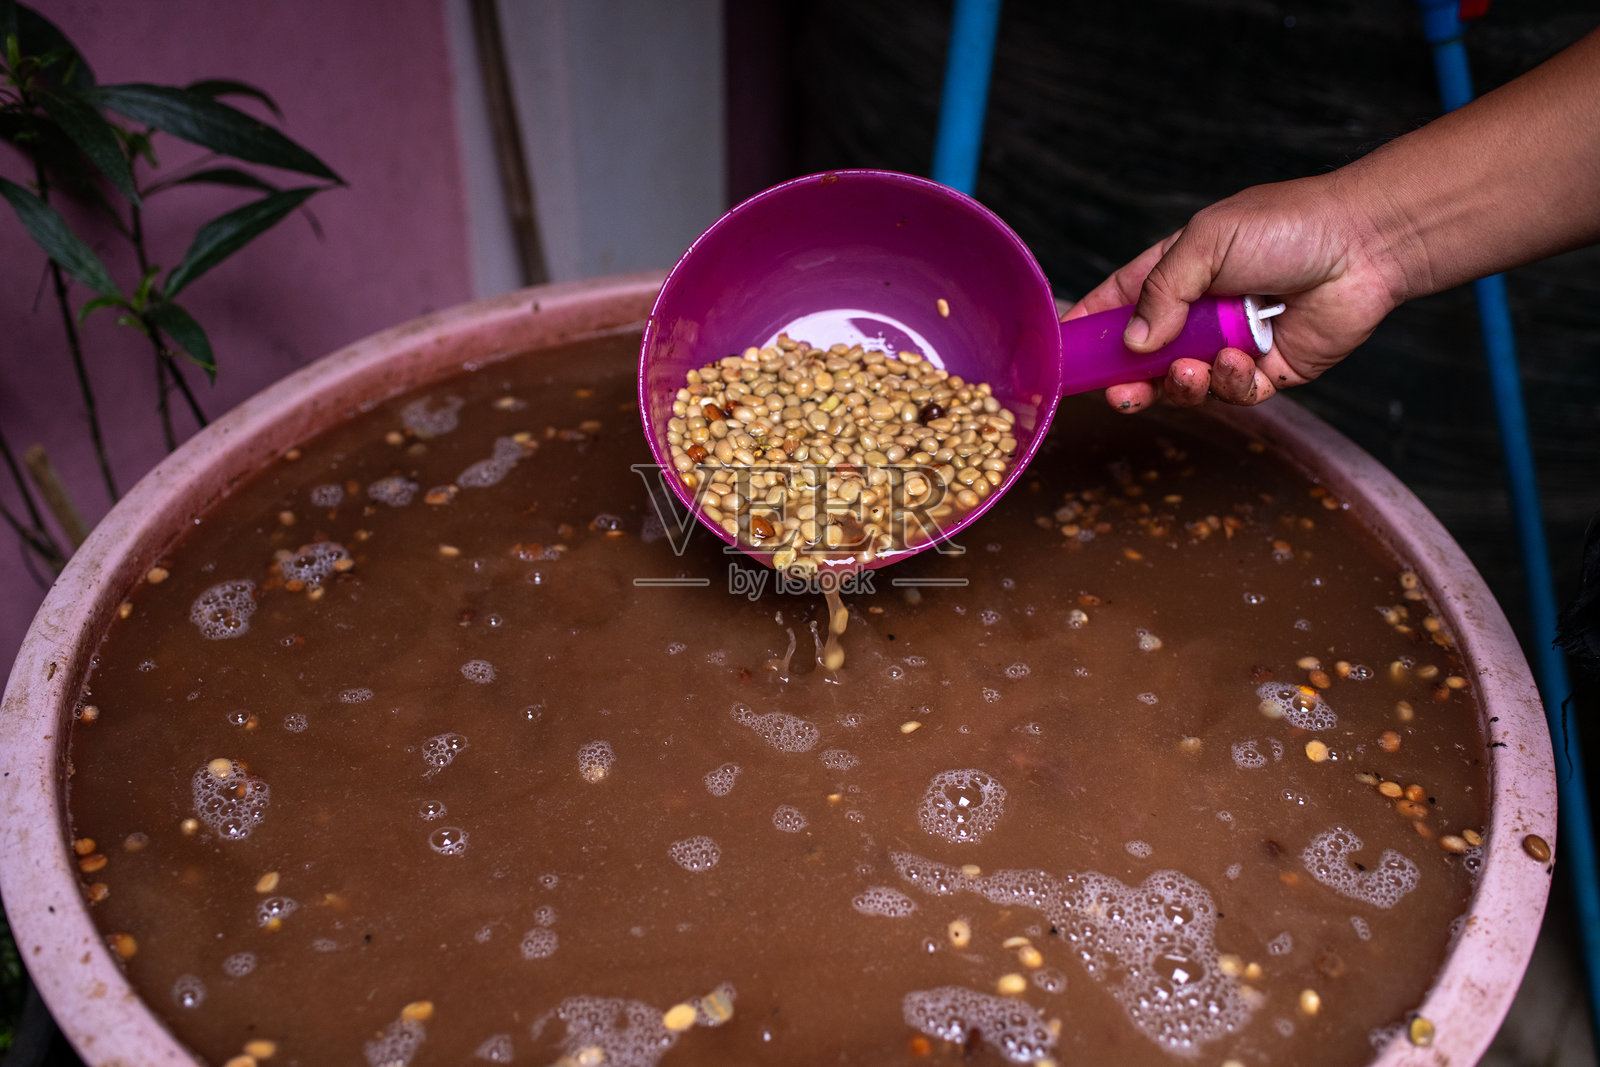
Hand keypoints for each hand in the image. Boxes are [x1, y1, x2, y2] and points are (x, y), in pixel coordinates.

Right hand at [1064, 173, 1405, 411]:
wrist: (1366, 244)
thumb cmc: (1286, 226)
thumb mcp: (1205, 243)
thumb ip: (1161, 292)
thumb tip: (1132, 342)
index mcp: (1178, 271)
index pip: (1120, 302)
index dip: (1090, 327)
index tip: (1065, 354)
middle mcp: (1201, 311)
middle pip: (1146, 358)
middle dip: (1128, 379)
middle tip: (1120, 392)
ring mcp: (1233, 343)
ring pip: (1186, 384)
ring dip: (1180, 384)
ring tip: (1189, 370)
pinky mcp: (1270, 371)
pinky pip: (1235, 394)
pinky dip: (1231, 383)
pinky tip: (1242, 361)